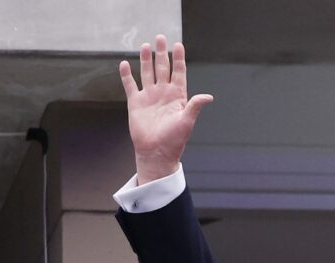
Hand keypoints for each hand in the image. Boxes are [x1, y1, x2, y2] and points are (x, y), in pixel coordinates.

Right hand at [120, 35, 212, 183]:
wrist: (156, 152)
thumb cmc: (174, 139)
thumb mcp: (187, 121)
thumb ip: (195, 106)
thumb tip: (209, 96)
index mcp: (178, 96)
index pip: (179, 72)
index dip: (178, 59)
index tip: (178, 44)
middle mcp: (163, 93)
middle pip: (163, 68)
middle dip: (162, 53)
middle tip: (160, 37)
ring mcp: (149, 97)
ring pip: (147, 73)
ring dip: (146, 60)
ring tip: (146, 46)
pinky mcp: (136, 103)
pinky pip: (130, 85)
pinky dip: (127, 75)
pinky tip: (125, 63)